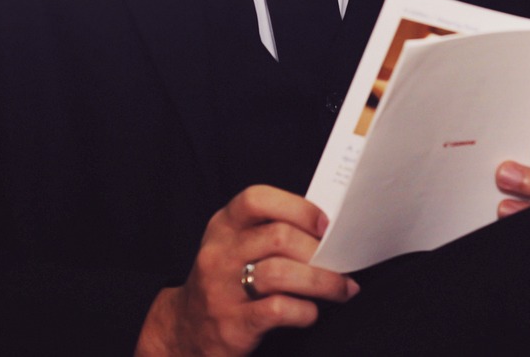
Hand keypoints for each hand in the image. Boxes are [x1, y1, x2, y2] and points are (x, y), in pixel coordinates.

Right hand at [134, 185, 358, 356]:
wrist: (186, 330)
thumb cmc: (228, 280)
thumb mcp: (237, 246)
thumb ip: (271, 231)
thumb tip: (331, 231)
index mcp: (224, 226)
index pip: (257, 199)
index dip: (298, 208)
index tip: (326, 224)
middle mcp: (219, 253)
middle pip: (279, 237)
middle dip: (320, 251)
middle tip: (343, 262)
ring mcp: (222, 290)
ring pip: (281, 273)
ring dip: (323, 281)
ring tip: (343, 288)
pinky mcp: (232, 324)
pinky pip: (278, 309)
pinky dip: (305, 310)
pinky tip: (311, 312)